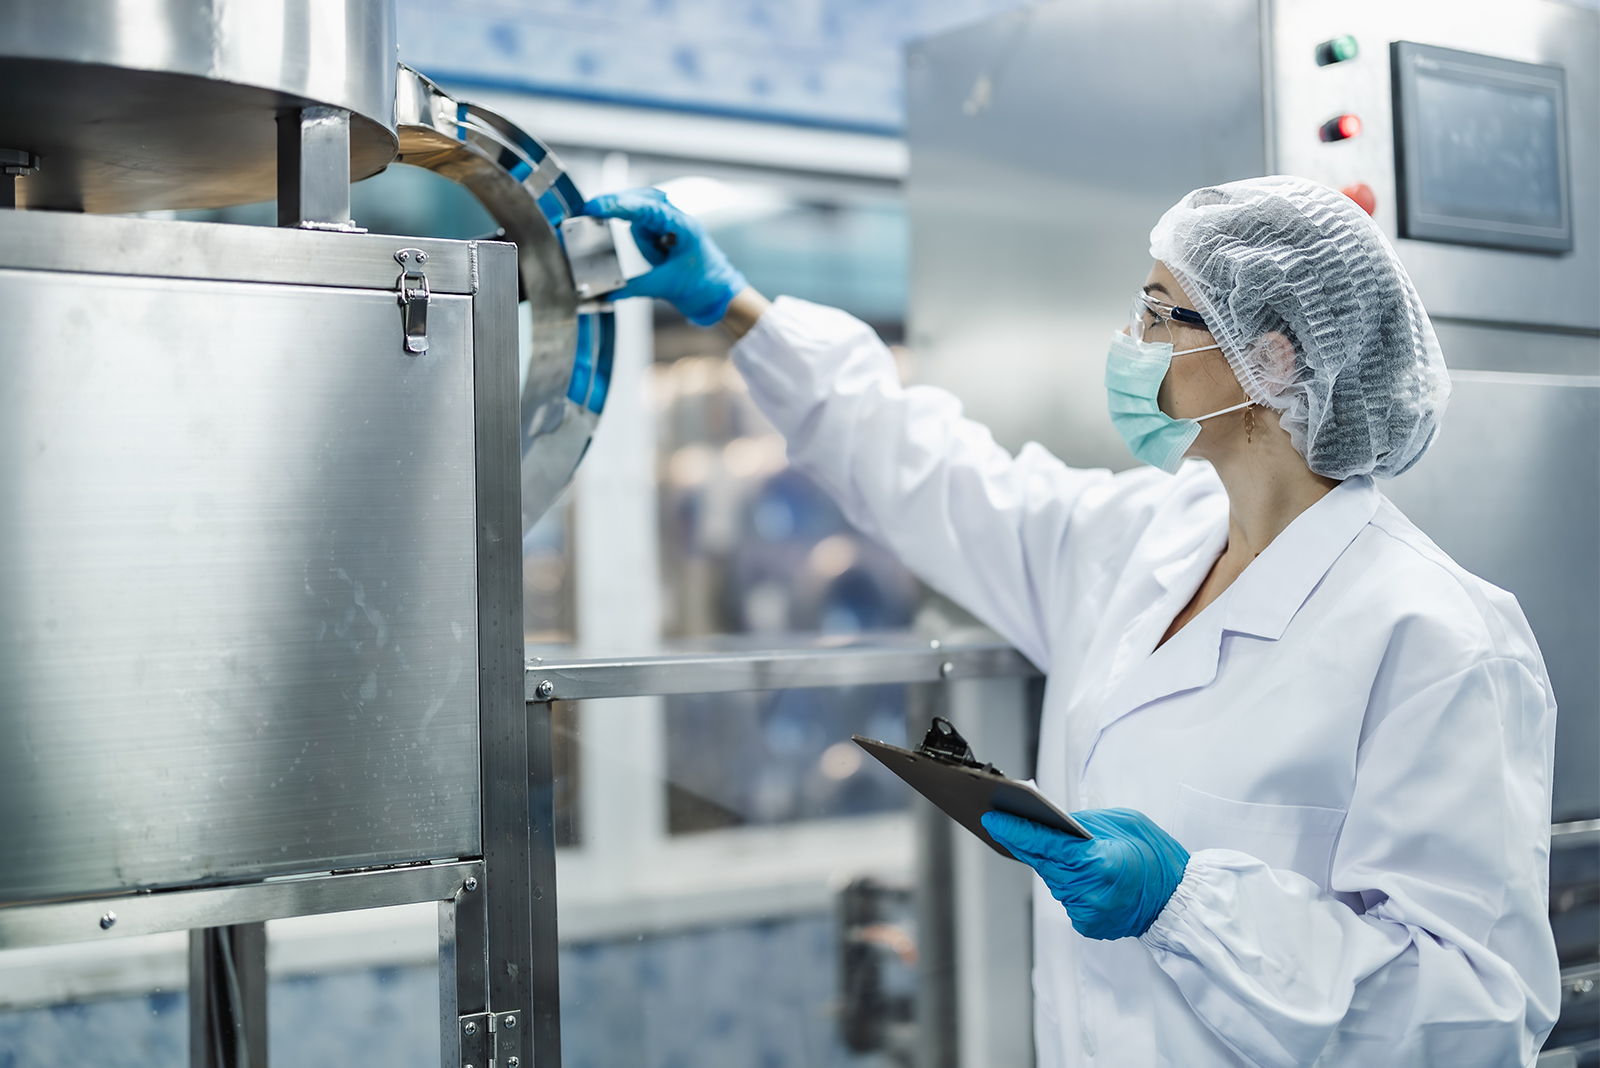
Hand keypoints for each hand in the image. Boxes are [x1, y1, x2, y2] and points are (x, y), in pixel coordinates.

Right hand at [583, 188, 748, 326]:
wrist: (719, 295)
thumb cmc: (704, 284)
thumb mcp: (666, 286)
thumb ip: (634, 287)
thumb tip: (607, 291)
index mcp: (680, 225)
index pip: (644, 207)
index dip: (617, 205)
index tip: (595, 206)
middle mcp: (672, 219)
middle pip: (636, 205)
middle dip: (618, 213)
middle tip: (597, 218)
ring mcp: (667, 227)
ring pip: (637, 223)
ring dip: (637, 242)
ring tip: (656, 260)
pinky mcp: (662, 237)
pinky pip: (641, 233)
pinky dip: (636, 244)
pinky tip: (648, 258)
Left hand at [981, 808, 1189, 939]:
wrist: (1179, 899)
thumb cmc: (1155, 855)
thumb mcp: (1122, 823)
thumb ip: (1082, 823)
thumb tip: (1047, 820)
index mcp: (1098, 862)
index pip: (1044, 844)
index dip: (1015, 831)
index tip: (991, 820)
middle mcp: (1088, 891)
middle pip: (1042, 862)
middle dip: (1025, 842)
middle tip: (1004, 823)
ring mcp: (1086, 912)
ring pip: (1053, 880)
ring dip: (1050, 863)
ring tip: (1050, 844)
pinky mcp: (1087, 925)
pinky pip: (1067, 896)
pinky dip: (1068, 882)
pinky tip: (1076, 871)